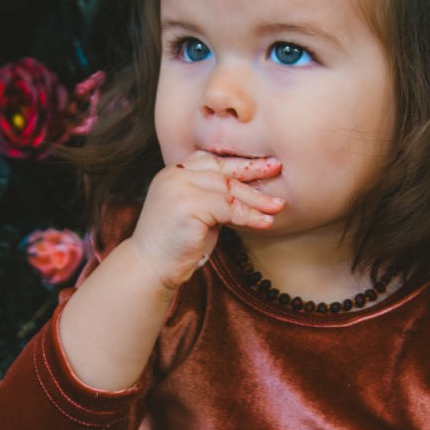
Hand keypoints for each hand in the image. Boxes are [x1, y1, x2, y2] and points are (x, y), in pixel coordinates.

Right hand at [131, 151, 283, 290]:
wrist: (151, 268)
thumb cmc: (176, 245)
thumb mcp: (197, 214)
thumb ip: (214, 199)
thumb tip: (249, 193)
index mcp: (173, 172)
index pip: (211, 161)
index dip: (239, 163)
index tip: (264, 164)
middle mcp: (174, 175)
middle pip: (222, 170)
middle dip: (253, 171)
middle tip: (278, 170)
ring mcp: (179, 187)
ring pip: (228, 189)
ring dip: (256, 199)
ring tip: (278, 206)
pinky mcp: (187, 204)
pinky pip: (228, 208)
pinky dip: (250, 216)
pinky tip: (265, 222)